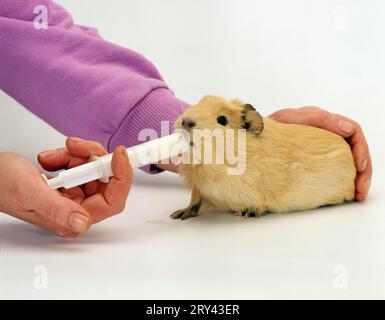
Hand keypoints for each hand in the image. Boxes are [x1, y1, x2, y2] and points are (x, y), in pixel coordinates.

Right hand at [0, 138, 131, 236]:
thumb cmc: (2, 186)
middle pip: (106, 181)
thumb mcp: (30, 193)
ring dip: (77, 156)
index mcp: (71, 218)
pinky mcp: (69, 183)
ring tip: (56, 156)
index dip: (121, 178)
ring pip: (94, 169)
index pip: (112, 201)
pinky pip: (82, 164)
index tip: (119, 156)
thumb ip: (57, 208)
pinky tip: (51, 159)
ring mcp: (74, 195)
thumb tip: (83, 222)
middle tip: (77, 148)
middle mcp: (76, 208)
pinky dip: (70, 155)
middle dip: (93, 160)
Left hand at [269, 107, 371, 201]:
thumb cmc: (271, 127)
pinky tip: (347, 191)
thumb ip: (321, 120)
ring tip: (359, 193)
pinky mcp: (316, 157)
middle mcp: (327, 131)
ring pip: (350, 159)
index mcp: (323, 120)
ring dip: (358, 177)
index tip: (359, 167)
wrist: (253, 136)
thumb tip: (349, 129)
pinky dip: (345, 178)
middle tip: (361, 188)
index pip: (353, 131)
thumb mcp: (293, 120)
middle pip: (356, 148)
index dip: (361, 149)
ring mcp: (322, 145)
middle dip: (363, 169)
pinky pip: (337, 166)